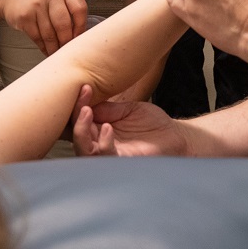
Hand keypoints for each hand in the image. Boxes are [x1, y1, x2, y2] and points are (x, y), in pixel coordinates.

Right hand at [0, 0, 87, 55]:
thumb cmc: (41, 1)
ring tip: (57, 53)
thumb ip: (70, 13)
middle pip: (64, 24)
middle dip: (66, 41)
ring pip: (49, 33)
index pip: (79, 9)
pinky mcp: (25, 16)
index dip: (81, 27)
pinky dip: (43, 47)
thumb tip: (80, 38)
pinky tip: (47, 51)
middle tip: (67, 51)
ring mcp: (36, 5)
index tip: (79, 39)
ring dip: (54, 48)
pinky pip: (37, 37)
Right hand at [72, 99, 188, 156]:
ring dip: (81, 130)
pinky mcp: (121, 161)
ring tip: (87, 112)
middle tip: (83, 103)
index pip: (78, 118)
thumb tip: (87, 102)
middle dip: (74, 117)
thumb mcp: (128, 109)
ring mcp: (109, 153)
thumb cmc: (151, 123)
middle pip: (75, 135)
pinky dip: (104, 143)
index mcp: (98, 127)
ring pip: (83, 150)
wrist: (172, 135)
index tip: (85, 87)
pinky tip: (108, 128)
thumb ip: (109, 108)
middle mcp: (99, 142)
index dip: (77, 104)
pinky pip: (106, 156)